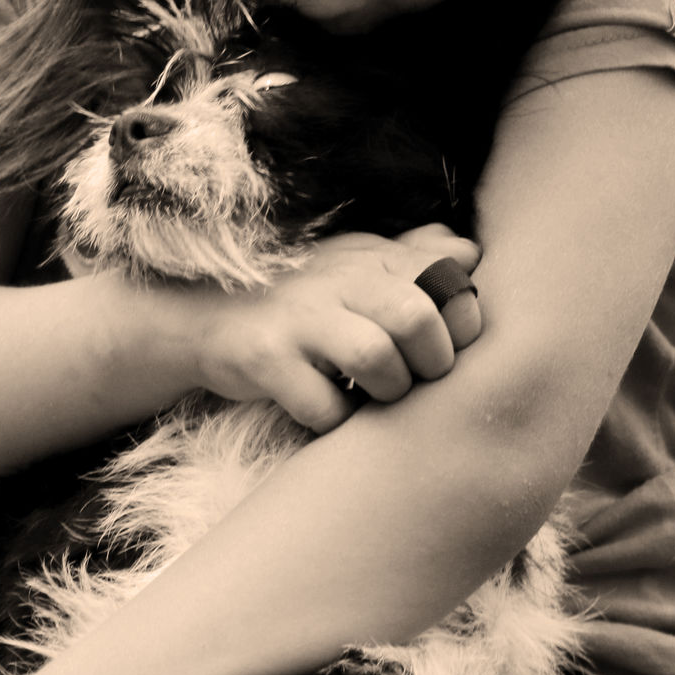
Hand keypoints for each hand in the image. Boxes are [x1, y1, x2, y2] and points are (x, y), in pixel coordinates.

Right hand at [180, 222, 481, 432]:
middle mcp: (336, 280)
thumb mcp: (353, 263)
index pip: (445, 278)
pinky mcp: (264, 359)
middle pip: (417, 316)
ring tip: (375, 395)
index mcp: (368, 258)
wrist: (204, 315)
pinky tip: (331, 412)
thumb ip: (412, 257)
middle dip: (432, 361)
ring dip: (388, 391)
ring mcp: (298, 319)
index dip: (462, 321)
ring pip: (375, 357)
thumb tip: (470, 254)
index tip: (449, 346)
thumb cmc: (300, 296)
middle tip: (416, 378)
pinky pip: (323, 406)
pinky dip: (337, 421)